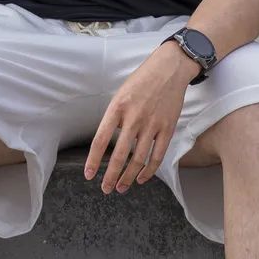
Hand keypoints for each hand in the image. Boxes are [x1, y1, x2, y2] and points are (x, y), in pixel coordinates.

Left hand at [83, 43, 198, 194]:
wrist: (169, 69)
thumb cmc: (142, 81)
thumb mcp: (121, 94)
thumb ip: (114, 117)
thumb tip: (107, 143)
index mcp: (117, 107)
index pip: (101, 139)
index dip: (93, 160)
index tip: (89, 174)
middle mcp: (134, 117)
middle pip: (120, 155)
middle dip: (111, 176)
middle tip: (105, 189)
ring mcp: (152, 124)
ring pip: (138, 160)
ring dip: (128, 177)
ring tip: (121, 187)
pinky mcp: (167, 128)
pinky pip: (157, 155)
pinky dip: (149, 170)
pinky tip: (141, 178)